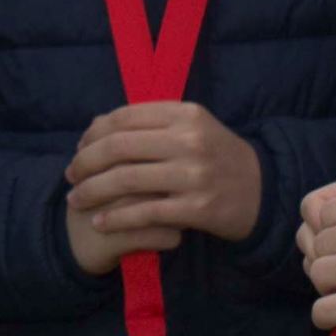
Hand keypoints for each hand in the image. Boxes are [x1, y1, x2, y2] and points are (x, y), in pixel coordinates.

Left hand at [65, 100, 265, 246]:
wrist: (265, 192)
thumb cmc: (216, 156)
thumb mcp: (192, 127)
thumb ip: (150, 123)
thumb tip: (96, 126)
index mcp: (185, 114)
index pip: (122, 118)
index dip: (92, 134)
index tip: (78, 149)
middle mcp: (189, 141)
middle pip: (117, 147)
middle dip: (84, 163)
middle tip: (70, 175)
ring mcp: (194, 175)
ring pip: (125, 180)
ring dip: (91, 191)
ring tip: (75, 200)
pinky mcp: (197, 208)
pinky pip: (144, 212)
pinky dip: (115, 217)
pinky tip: (99, 221)